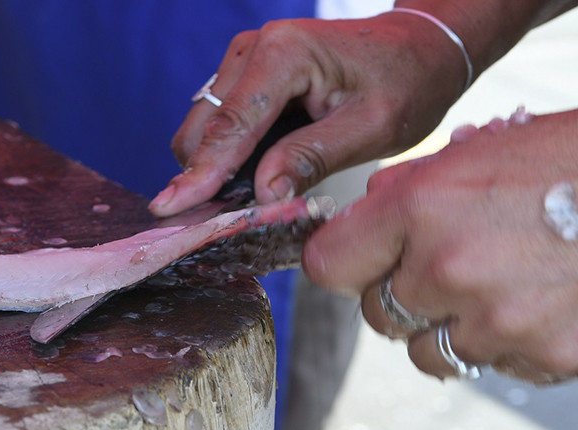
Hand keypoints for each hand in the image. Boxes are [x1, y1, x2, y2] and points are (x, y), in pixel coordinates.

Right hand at [148, 12, 468, 216]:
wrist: (421, 46)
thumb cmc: (407, 81)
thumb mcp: (372, 126)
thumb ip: (311, 156)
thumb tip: (262, 194)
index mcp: (283, 54)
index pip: (229, 126)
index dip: (200, 174)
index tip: (169, 210)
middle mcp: (254, 49)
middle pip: (203, 127)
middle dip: (204, 176)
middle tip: (224, 222)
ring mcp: (247, 59)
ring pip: (205, 126)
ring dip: (216, 167)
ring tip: (245, 202)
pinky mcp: (249, 74)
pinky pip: (221, 122)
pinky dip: (229, 154)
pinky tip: (255, 176)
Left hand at [303, 109, 577, 382]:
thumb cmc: (566, 161)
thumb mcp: (474, 152)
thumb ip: (405, 190)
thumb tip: (360, 220)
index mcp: (421, 208)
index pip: (329, 264)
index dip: (341, 263)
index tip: (354, 262)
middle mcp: (449, 269)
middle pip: (376, 313)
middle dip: (398, 294)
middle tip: (440, 268)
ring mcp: (499, 319)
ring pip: (429, 351)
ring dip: (447, 327)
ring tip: (492, 288)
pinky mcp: (546, 356)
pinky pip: (493, 365)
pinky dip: (503, 345)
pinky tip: (535, 305)